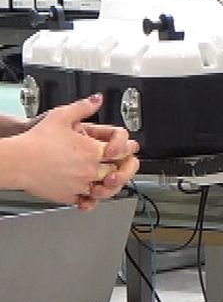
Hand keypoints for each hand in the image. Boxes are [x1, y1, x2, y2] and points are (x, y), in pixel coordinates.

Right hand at [11, 95, 138, 209]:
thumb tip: (97, 100)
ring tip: (110, 179)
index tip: (128, 148)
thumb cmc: (36, 141)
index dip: (127, 148)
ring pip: (106, 189)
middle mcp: (89, 170)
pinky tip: (92, 194)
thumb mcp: (61, 116)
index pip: (122, 151)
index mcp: (92, 151)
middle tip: (124, 164)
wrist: (16, 161)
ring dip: (111, 185)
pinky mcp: (68, 196)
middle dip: (124, 168)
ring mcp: (79, 185)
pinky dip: (92, 199)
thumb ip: (83, 107)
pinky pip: (87, 201)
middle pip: (117, 171)